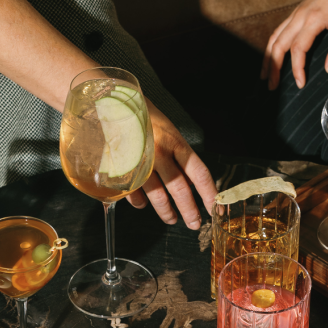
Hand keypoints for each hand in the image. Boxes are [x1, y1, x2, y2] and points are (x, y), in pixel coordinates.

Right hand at [125, 102, 216, 229]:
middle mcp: (160, 153)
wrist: (112, 103)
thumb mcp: (169, 132)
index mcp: (176, 143)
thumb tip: (191, 183)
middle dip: (189, 211)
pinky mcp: (122, 168)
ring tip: (171, 219)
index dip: (208, 194)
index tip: (214, 209)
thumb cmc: (145, 118)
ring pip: (158, 195)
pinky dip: (139, 202)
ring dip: (166, 212)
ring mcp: (140, 162)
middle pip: (180, 189)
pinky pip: (134, 193)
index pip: (199, 173)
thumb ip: (179, 156)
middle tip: (194, 224)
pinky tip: (143, 205)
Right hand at [261, 0, 327, 90]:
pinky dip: (272, 45)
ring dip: (267, 57)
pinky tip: (271, 56)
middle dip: (273, 67)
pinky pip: (279, 30)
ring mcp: (296, 13)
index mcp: (313, 19)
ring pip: (275, 37)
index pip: (298, 49)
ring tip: (265, 75)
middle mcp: (299, 16)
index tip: (300, 83)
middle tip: (271, 87)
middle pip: (279, 44)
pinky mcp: (296, 12)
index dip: (297, 68)